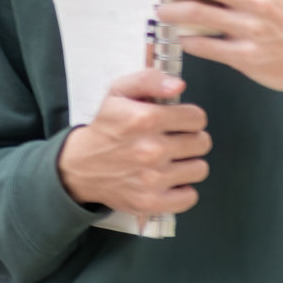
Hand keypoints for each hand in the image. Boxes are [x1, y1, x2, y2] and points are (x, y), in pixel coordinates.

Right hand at [57, 70, 211, 216]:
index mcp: (144, 119)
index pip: (197, 118)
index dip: (188, 118)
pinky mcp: (152, 202)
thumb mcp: (118, 93)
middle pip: (202, 143)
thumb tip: (179, 85)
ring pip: (199, 169)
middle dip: (190, 139)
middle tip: (171, 141)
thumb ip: (149, 80)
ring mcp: (152, 179)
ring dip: (186, 164)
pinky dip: (181, 190)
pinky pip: (190, 197)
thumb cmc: (105, 128)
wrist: (80, 166)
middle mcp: (151, 150)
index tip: (176, 122)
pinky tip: (167, 181)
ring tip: (168, 161)